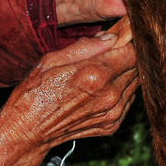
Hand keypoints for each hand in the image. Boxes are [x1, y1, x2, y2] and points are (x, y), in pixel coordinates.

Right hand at [0, 18, 137, 165]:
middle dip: (128, 56)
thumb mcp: (50, 60)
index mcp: (95, 74)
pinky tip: (103, 87)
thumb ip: (84, 46)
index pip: (133, 51)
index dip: (130, 40)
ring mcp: (113, 113)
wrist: (27, 131)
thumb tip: (111, 37)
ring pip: (136, 84)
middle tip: (113, 49)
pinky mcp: (112, 125)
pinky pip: (128, 101)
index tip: (124, 34)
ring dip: (126, 73)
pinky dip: (121, 91)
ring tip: (106, 68)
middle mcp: (109, 95)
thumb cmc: (34, 93)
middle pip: (138, 67)